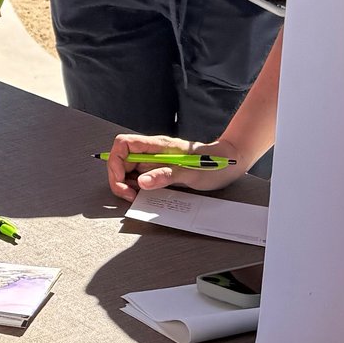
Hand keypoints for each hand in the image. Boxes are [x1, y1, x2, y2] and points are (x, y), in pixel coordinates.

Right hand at [105, 133, 246, 200]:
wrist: (228, 163)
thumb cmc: (213, 164)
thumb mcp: (191, 173)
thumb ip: (166, 176)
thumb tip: (142, 182)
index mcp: (157, 146)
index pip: (123, 145)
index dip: (115, 163)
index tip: (122, 182)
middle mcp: (152, 151)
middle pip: (120, 160)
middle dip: (119, 179)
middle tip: (130, 196)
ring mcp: (154, 160)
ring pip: (128, 170)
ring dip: (127, 185)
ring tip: (138, 197)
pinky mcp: (158, 169)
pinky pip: (140, 177)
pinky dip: (137, 188)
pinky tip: (146, 195)